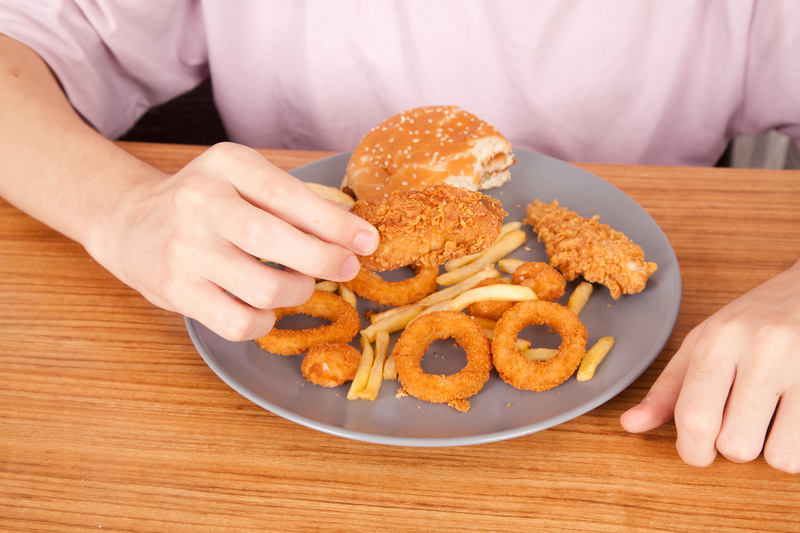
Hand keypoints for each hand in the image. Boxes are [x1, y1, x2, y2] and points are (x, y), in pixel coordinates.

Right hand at [88, 143, 377, 340]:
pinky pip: (240, 322)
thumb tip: (353, 234)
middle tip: (347, 268)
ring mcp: (185, 250)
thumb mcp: (239, 178)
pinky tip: (267, 309)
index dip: (336, 223)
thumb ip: (288, 199)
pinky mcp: (176, 291)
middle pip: (279, 241)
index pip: (290, 195)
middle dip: (327, 260)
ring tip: (299, 284)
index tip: (367, 241)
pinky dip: (266, 321)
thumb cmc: (203, 202)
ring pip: (266, 288)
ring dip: (298, 292)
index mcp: (226, 164)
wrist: (128, 221)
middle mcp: (200, 202)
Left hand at [620, 261, 799, 472]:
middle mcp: (763, 350)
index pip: (694, 418)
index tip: (698, 449)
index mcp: (718, 340)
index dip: (692, 451)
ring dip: (772, 450)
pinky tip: (792, 418)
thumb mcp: (704, 342)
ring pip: (779, 456)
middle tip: (740, 423)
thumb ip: (667, 389)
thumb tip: (629, 425)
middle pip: (735, 445)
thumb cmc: (757, 320)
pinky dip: (799, 446)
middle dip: (734, 448)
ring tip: (771, 419)